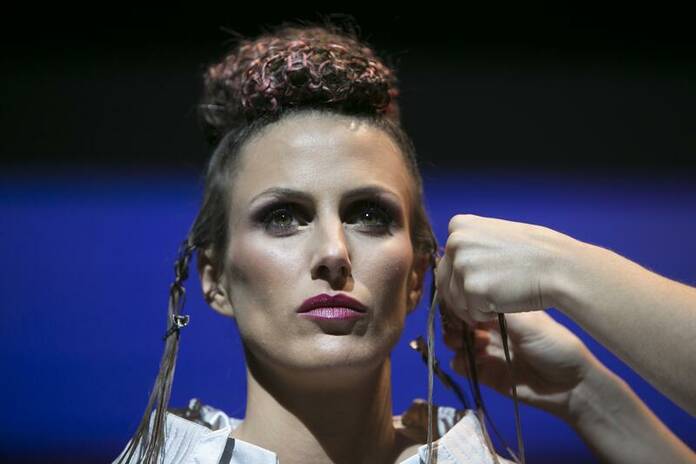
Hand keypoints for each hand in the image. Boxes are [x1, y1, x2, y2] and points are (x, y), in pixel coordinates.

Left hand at [434, 214, 573, 322]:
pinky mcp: (471, 288)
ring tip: (504, 291)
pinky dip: (488, 314)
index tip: (490, 273)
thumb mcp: (494, 236)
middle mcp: (455, 241)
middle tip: (495, 291)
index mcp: (459, 225)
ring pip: (456, 300)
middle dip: (466, 295)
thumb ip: (469, 245)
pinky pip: (472, 313)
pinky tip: (507, 299)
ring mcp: (462, 264)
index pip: (447, 261)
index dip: (465, 276)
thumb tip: (448, 262)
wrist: (559, 267)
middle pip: (446, 282)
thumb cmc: (532, 254)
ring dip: (477, 305)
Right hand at [442, 307, 593, 419]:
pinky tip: (470, 361)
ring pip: (457, 342)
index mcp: (503, 313)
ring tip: (471, 344)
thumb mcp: (529, 322)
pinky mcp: (486, 374)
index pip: (473, 302)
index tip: (459, 305)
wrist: (570, 386)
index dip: (462, 303)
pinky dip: (460, 362)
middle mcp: (492, 329)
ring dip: (456, 341)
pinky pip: (462, 366)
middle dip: (455, 323)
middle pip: (460, 322)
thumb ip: (499, 311)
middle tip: (463, 327)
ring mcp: (488, 351)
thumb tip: (472, 295)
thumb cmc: (555, 346)